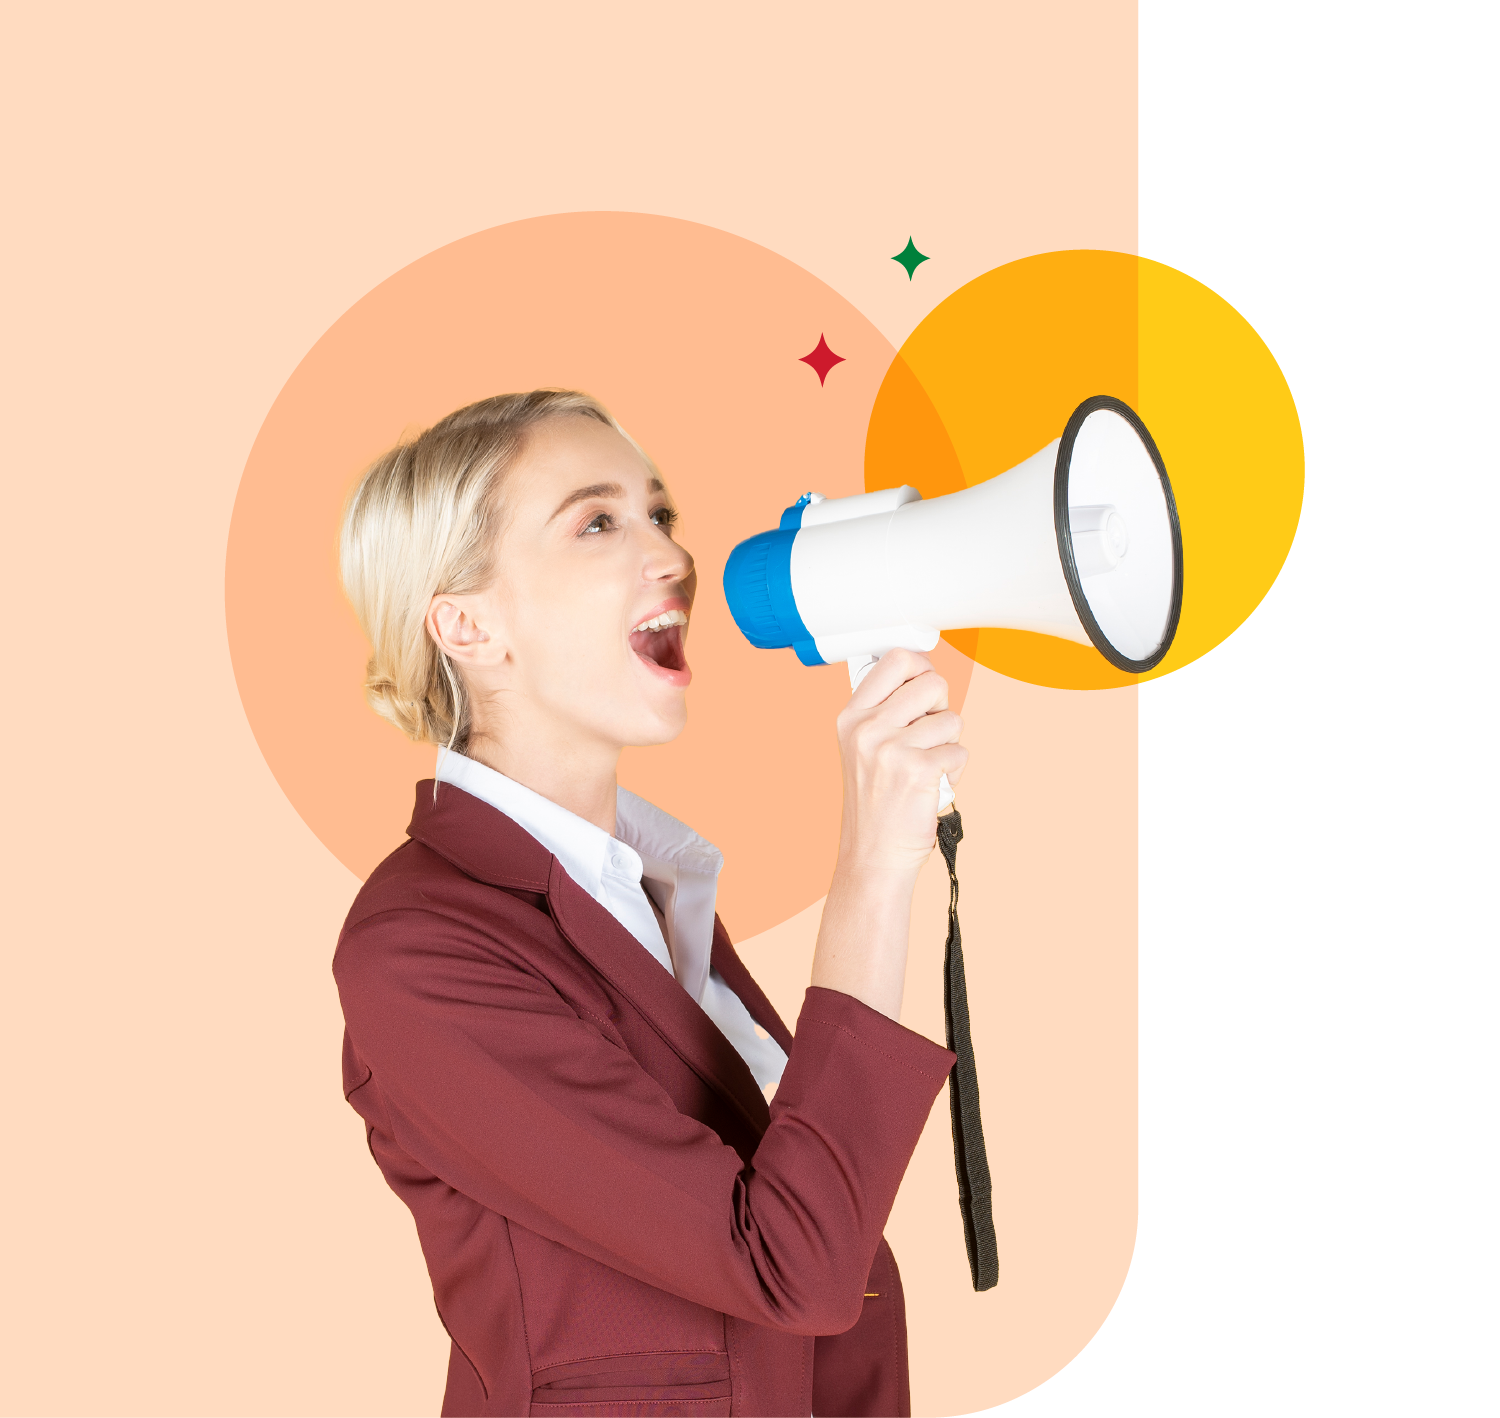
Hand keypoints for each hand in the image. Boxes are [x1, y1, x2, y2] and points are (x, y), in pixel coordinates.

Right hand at [834, 648, 967, 879]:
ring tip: (928, 766)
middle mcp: (867, 728)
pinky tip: (933, 786)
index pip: (895, 659)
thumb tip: (923, 673)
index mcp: (851, 716)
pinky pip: (960, 751)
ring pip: (952, 719)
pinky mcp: (918, 770)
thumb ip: (886, 710)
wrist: (873, 855)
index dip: (921, 666)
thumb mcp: (862, 748)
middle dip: (941, 708)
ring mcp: (891, 749)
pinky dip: (955, 771)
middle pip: (933, 682)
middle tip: (929, 735)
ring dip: (949, 744)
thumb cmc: (875, 803)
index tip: (925, 682)